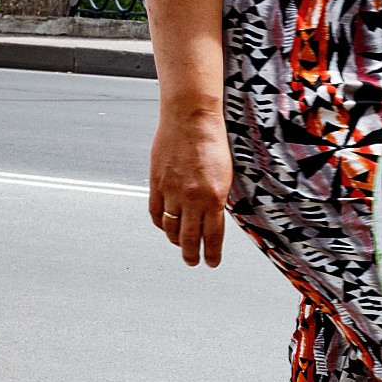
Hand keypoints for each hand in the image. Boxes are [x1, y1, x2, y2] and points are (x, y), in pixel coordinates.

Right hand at [147, 108, 232, 266]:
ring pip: (170, 228)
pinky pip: (155, 212)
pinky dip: (160, 223)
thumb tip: (214, 218)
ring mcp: (172, 191)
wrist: (191, 118)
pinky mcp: (156, 182)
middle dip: (191, 254)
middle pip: (188, 238)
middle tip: (193, 262)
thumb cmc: (212, 142)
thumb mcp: (225, 176)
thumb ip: (218, 199)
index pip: (211, 236)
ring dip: (174, 240)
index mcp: (213, 198)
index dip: (210, 254)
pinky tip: (164, 226)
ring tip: (179, 244)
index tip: (211, 263)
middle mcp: (192, 198)